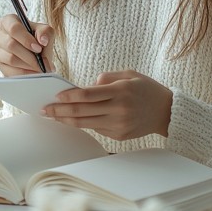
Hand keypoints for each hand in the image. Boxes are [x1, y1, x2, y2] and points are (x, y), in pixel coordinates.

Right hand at [0, 14, 53, 75]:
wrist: (35, 52)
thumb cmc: (37, 38)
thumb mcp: (45, 31)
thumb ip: (46, 32)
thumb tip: (43, 40)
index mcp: (8, 21)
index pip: (13, 28)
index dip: (26, 39)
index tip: (38, 48)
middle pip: (10, 44)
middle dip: (29, 55)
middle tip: (42, 62)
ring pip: (10, 59)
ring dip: (28, 65)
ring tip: (40, 68)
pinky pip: (10, 71)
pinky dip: (24, 73)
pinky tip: (34, 73)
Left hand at [42, 70, 172, 139]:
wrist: (166, 112)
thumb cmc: (146, 89)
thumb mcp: (129, 74)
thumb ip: (106, 78)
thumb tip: (85, 87)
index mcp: (120, 91)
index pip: (87, 95)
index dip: (69, 96)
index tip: (55, 96)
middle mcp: (118, 110)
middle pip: (82, 112)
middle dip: (60, 111)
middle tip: (45, 109)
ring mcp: (118, 125)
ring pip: (85, 124)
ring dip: (67, 120)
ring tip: (53, 116)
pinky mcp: (119, 136)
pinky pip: (96, 129)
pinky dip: (83, 124)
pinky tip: (72, 120)